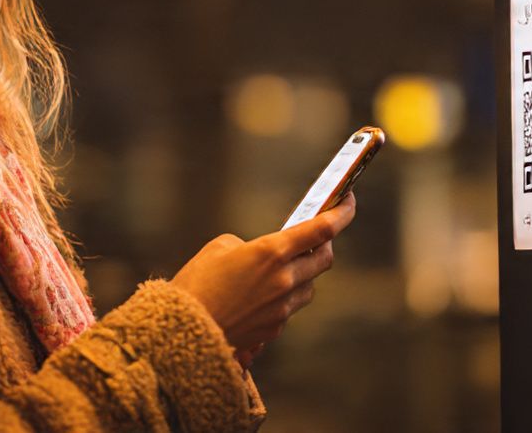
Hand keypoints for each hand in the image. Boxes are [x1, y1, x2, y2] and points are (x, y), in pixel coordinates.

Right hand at [169, 192, 355, 353]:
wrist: (182, 330)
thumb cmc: (196, 282)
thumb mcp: (220, 247)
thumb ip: (252, 246)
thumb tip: (264, 257)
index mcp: (271, 252)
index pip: (322, 229)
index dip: (342, 212)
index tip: (349, 200)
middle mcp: (284, 280)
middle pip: (324, 259)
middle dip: (324, 245)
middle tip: (315, 236)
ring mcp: (282, 307)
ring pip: (309, 286)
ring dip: (302, 274)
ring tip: (280, 268)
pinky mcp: (274, 328)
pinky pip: (289, 307)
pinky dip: (283, 297)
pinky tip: (259, 295)